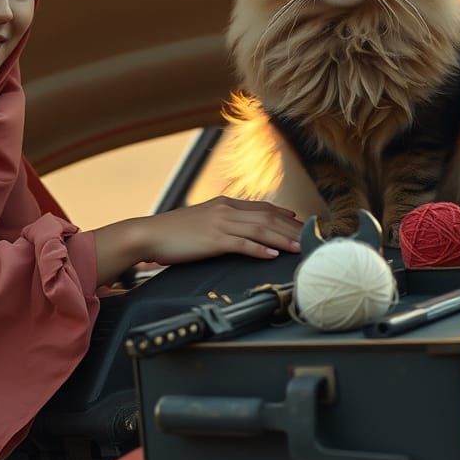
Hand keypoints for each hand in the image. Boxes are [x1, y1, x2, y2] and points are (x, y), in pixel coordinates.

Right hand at [91, 197, 301, 285]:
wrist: (149, 234)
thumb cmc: (172, 232)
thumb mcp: (200, 221)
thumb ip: (220, 222)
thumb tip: (237, 231)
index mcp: (223, 204)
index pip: (261, 207)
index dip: (283, 214)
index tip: (299, 221)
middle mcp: (225, 209)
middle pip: (267, 217)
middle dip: (291, 228)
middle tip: (311, 237)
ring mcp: (219, 223)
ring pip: (260, 229)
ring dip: (283, 238)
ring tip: (300, 247)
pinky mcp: (213, 239)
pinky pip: (242, 244)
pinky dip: (259, 249)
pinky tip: (272, 255)